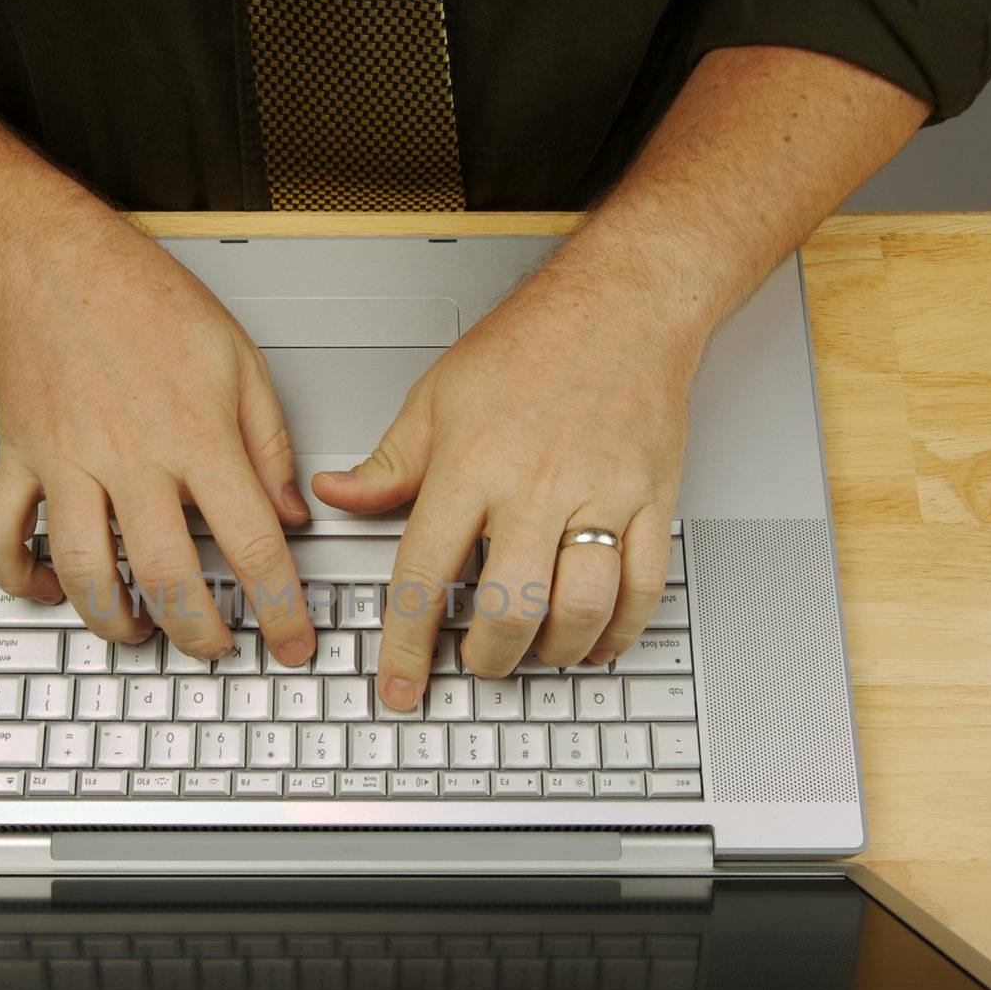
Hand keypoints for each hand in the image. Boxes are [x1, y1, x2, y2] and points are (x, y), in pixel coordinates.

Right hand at [0, 214, 315, 663]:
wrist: (51, 260)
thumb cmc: (144, 301)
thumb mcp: (239, 361)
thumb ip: (270, 445)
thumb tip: (290, 514)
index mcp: (196, 436)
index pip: (252, 544)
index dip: (281, 607)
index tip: (292, 642)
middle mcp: (130, 458)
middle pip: (168, 576)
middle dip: (199, 633)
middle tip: (217, 650)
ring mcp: (67, 462)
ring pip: (86, 571)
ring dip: (114, 620)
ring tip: (141, 632)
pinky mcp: (19, 458)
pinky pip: (4, 534)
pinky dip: (21, 576)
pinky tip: (51, 591)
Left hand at [313, 256, 699, 707]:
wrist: (623, 303)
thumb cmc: (531, 345)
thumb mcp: (436, 398)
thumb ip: (389, 463)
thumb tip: (336, 494)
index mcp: (472, 465)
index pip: (424, 575)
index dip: (407, 644)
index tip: (401, 686)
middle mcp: (536, 486)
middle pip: (510, 606)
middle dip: (488, 658)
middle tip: (478, 664)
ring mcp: (601, 496)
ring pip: (581, 607)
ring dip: (554, 651)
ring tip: (536, 654)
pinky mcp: (653, 499)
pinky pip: (645, 587)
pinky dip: (622, 629)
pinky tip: (599, 639)